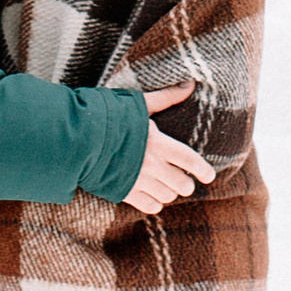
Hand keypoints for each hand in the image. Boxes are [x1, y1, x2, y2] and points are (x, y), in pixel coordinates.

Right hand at [122, 85, 213, 214]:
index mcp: (159, 143)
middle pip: (182, 184)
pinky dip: (154, 202)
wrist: (80, 138)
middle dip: (185, 182)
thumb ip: (166, 97)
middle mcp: (152, 165)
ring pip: (168, 196)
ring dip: (170, 192)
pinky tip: (151, 194)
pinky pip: (150, 206)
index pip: (190, 161)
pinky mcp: (124, 192)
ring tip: (165, 184)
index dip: (203, 170)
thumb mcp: (140, 103)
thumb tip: (189, 84)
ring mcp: (139, 181)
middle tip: (182, 178)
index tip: (209, 177)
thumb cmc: (111, 116)